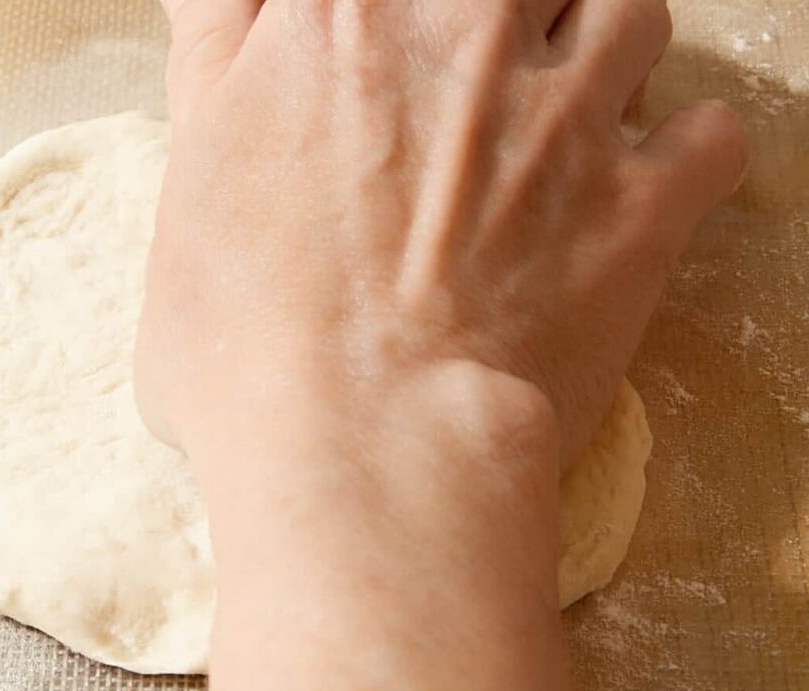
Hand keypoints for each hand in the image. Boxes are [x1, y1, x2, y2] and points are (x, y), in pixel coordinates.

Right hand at [136, 0, 745, 473]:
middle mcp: (461, 27)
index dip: (383, 19)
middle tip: (477, 84)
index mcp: (340, 13)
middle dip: (505, 18)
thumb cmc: (246, 333)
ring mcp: (563, 109)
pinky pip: (709, 136)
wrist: (356, 442)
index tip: (384, 57)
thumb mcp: (188, 173)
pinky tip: (636, 187)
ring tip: (562, 122)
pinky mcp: (640, 201)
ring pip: (629, 13)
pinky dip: (681, 156)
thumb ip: (214, 53)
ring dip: (601, 59)